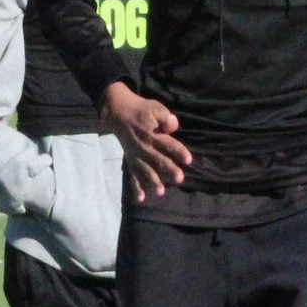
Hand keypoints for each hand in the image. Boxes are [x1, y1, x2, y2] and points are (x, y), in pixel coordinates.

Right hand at [99, 83, 190, 201]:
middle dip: (169, 169)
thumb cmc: (141, 110)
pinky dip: (136, 187)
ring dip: (153, 181)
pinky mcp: (130, 160)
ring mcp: (136, 156)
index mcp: (152, 134)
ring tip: (160, 191)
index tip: (188, 160)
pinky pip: (132, 175)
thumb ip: (166, 117)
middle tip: (179, 178)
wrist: (119, 112)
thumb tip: (173, 126)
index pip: (168, 144)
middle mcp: (144, 147)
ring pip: (145, 170)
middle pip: (158, 160)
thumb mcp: (155, 108)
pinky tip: (141, 198)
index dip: (179, 152)